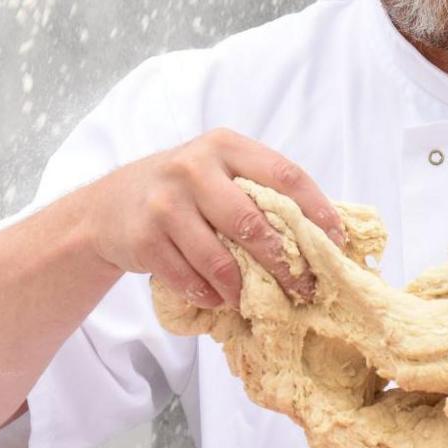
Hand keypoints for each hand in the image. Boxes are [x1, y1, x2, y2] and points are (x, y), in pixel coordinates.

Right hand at [83, 128, 343, 309]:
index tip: (337, 241)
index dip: (316, 209)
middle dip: (284, 263)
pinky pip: (189, 279)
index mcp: (226, 146)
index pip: (283, 174)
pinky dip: (210, 295)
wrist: (110, 205)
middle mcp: (194, 168)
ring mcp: (166, 203)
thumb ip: (261, 190)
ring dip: (244, 289)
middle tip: (304, 288)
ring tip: (258, 301)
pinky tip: (220, 299)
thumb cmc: (184, 190)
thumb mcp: (220, 172)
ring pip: (219, 259)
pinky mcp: (144, 239)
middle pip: (253, 222)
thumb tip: (325, 231)